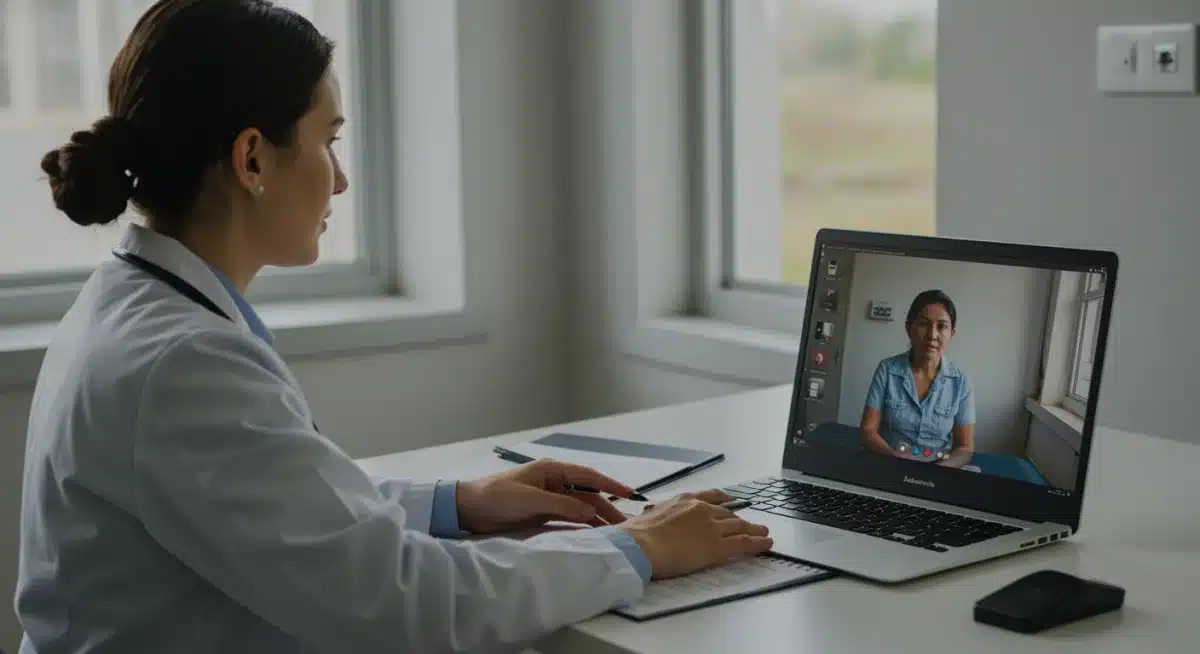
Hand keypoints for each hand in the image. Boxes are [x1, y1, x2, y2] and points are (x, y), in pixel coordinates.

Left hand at [456, 459, 636, 534]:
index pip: (587, 476)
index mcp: (551, 470)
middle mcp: (553, 483)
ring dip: (596, 518)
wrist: (468, 510)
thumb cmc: (495, 497)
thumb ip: (561, 505)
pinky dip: (581, 526)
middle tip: (627, 523)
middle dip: (607, 506)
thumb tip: (591, 511)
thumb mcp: (529, 499)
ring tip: (615, 532)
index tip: (630, 493)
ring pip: (580, 508)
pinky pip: (568, 519)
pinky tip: (593, 535)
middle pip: (587, 494)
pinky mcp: (542, 515)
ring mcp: (549, 499)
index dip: (610, 484)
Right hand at [618, 490, 772, 578]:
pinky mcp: (718, 546)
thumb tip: (650, 527)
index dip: (722, 499)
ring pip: (739, 527)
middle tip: (750, 523)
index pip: (709, 497)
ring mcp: (712, 527)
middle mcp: (701, 510)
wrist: (639, 545)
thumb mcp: (647, 519)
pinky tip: (766, 544)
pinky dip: (758, 543)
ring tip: (764, 532)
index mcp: (683, 501)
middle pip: (727, 514)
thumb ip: (657, 520)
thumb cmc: (635, 535)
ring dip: (754, 529)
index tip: (730, 499)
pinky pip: (744, 543)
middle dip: (740, 519)